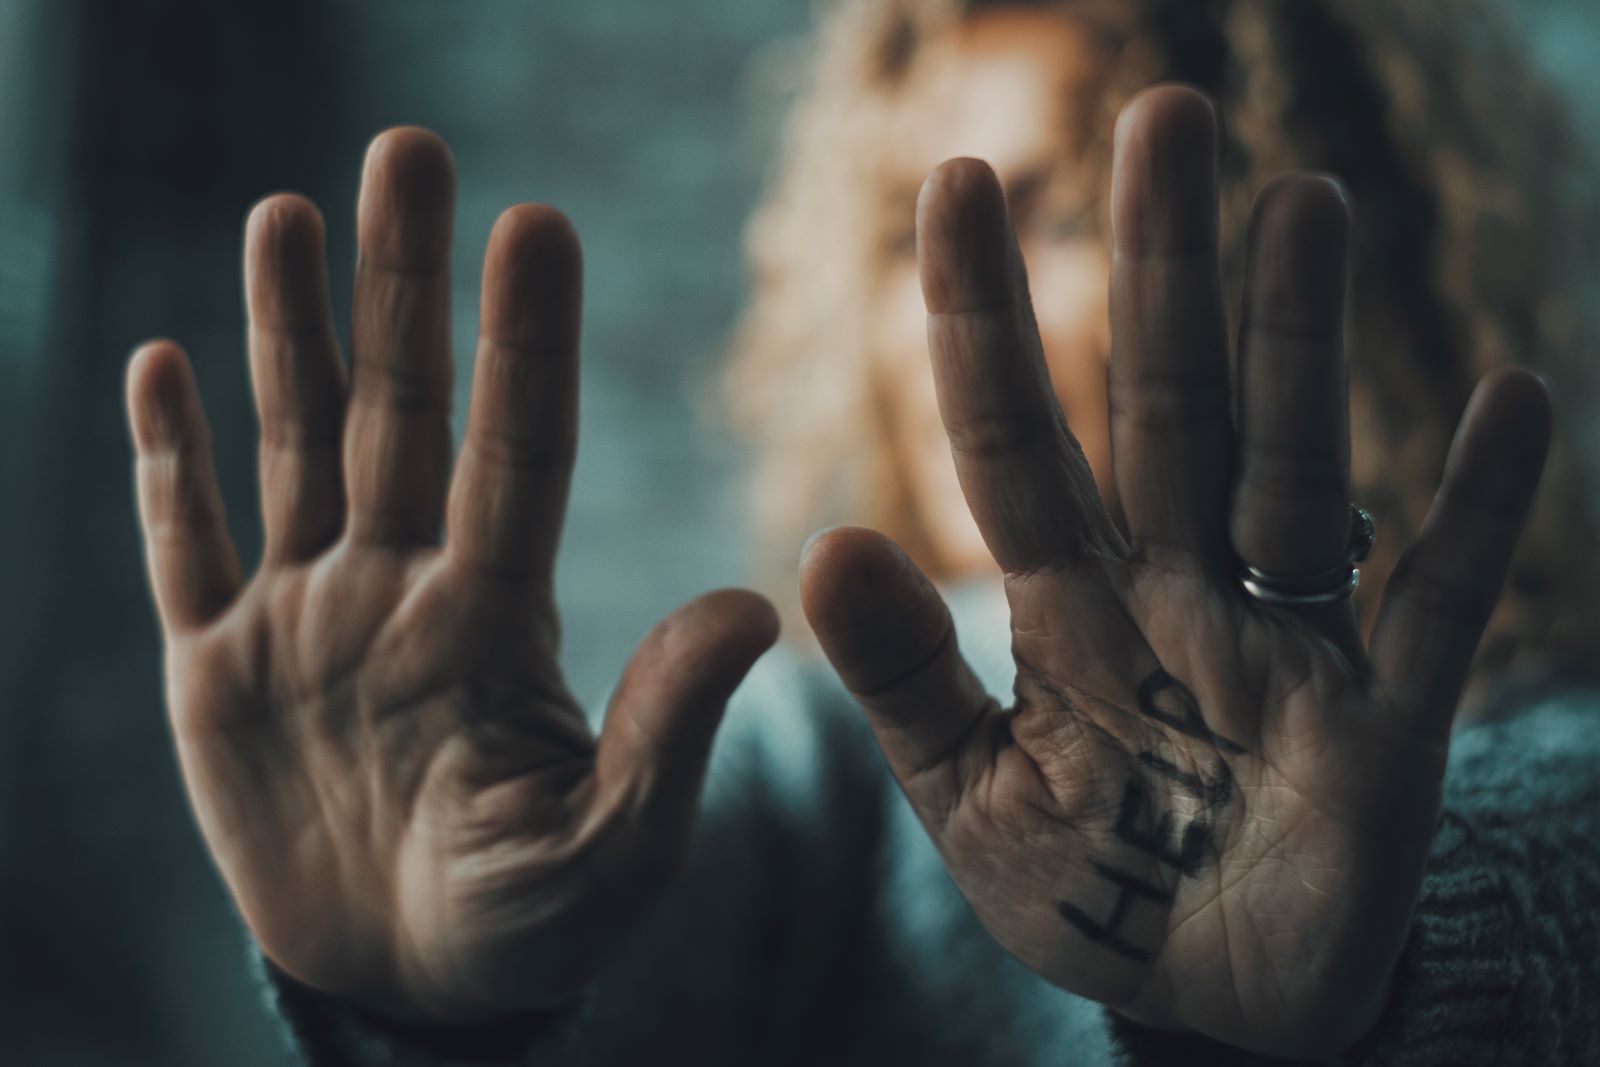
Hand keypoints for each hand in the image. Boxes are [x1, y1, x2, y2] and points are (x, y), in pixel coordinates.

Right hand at [126, 129, 776, 1022]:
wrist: (418, 986)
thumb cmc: (531, 928)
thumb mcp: (611, 849)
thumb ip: (666, 732)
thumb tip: (755, 608)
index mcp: (494, 623)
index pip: (517, 454)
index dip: (524, 343)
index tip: (534, 223)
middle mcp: (400, 592)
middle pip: (402, 412)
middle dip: (401, 285)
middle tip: (408, 149)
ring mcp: (305, 622)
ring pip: (295, 447)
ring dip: (290, 333)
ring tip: (288, 211)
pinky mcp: (218, 675)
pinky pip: (184, 549)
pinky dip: (170, 464)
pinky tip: (165, 367)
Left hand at [800, 86, 1549, 1056]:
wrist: (1206, 1003)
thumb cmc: (1084, 893)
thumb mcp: (968, 798)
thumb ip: (902, 684)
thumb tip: (824, 545)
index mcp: (1064, 613)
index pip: (1013, 442)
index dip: (981, 319)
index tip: (952, 181)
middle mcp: (1175, 595)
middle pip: (1166, 409)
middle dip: (1162, 271)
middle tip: (1162, 113)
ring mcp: (1285, 646)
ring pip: (1290, 467)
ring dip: (1300, 344)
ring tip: (1303, 202)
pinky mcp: (1385, 721)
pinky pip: (1434, 599)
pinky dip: (1473, 510)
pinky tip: (1505, 397)